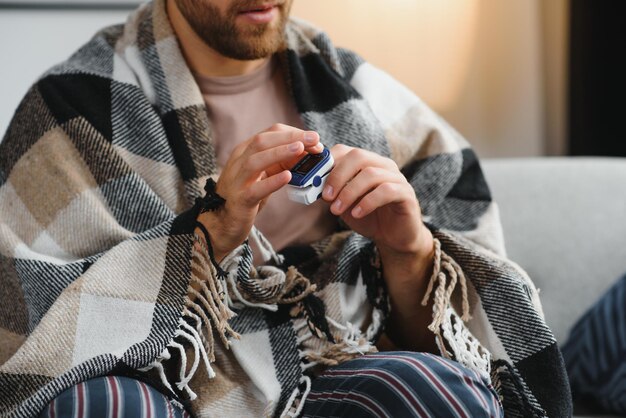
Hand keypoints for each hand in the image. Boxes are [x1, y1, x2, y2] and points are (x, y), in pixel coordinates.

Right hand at [197, 124, 321, 260]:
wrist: (221, 222)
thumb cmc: (246, 194)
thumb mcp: (262, 173)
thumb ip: (279, 162)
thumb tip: (307, 152)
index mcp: (245, 152)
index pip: (269, 133)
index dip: (293, 134)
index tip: (314, 139)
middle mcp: (238, 162)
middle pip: (262, 141)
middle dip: (289, 138)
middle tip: (314, 138)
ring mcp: (237, 181)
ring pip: (256, 161)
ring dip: (280, 153)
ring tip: (300, 149)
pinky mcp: (240, 200)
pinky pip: (256, 189)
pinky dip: (272, 181)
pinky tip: (288, 176)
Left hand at [322, 144, 431, 257]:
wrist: (393, 238)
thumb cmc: (367, 217)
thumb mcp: (344, 204)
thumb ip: (331, 192)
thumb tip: (312, 185)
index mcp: (367, 163)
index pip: (346, 151)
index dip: (328, 162)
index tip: (315, 181)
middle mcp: (383, 165)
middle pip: (358, 156)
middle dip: (338, 176)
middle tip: (326, 196)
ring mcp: (397, 178)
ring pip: (371, 174)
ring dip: (349, 192)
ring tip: (337, 210)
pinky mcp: (406, 194)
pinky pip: (386, 191)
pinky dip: (367, 202)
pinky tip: (357, 213)